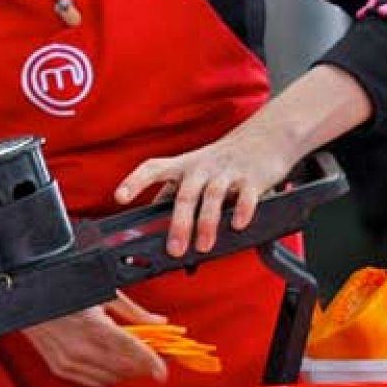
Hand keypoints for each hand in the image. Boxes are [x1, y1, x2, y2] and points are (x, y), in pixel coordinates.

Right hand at [21, 291, 168, 386]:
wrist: (29, 298)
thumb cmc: (66, 290)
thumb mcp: (105, 293)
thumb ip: (134, 311)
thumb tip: (157, 321)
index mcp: (95, 326)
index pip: (131, 350)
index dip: (151, 362)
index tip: (162, 370)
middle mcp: (81, 347)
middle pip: (124, 367)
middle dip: (142, 365)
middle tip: (153, 357)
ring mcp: (70, 360)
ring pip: (110, 378)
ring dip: (126, 372)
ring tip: (134, 360)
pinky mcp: (60, 368)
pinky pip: (92, 381)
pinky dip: (108, 377)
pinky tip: (113, 365)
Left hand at [114, 116, 294, 256]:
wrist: (267, 137)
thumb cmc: (225, 159)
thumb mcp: (196, 168)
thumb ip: (176, 191)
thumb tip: (154, 222)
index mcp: (185, 166)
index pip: (154, 169)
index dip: (135, 181)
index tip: (120, 197)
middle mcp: (204, 167)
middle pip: (186, 194)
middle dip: (180, 223)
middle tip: (175, 249)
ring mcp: (228, 172)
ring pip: (213, 196)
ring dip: (207, 222)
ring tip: (204, 245)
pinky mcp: (253, 178)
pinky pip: (247, 195)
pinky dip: (242, 210)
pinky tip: (237, 225)